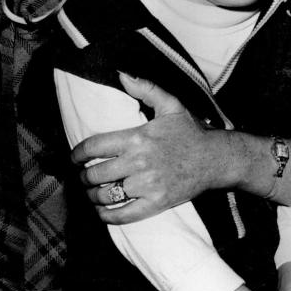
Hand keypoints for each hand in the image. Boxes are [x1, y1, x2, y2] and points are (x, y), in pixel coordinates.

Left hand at [72, 74, 228, 224]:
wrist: (216, 159)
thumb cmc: (191, 132)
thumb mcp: (170, 105)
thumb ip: (145, 88)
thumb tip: (121, 74)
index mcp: (137, 137)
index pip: (94, 147)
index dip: (77, 154)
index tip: (74, 157)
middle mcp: (139, 162)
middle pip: (95, 174)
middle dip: (83, 176)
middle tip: (83, 176)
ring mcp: (147, 185)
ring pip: (106, 195)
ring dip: (92, 195)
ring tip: (92, 192)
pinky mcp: (156, 203)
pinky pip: (123, 215)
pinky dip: (107, 216)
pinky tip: (102, 211)